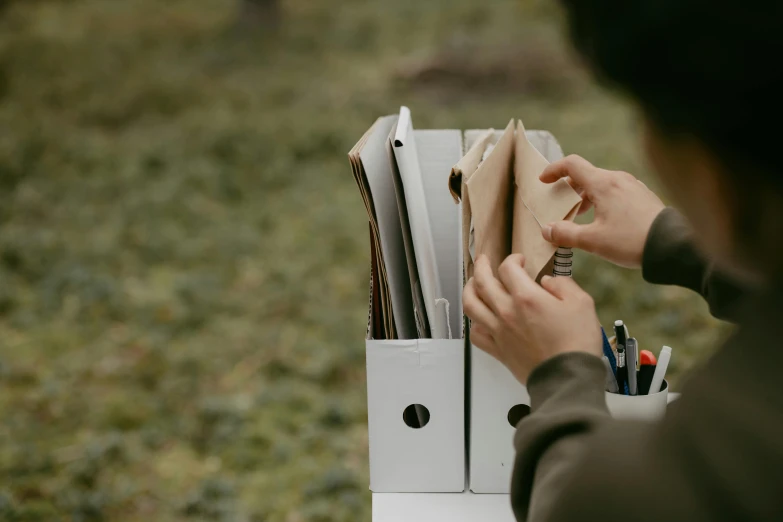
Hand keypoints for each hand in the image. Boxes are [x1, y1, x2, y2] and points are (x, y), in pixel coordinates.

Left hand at [463, 254, 601, 383]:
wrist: (568, 378)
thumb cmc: (577, 342)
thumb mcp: (582, 303)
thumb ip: (563, 285)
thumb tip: (548, 281)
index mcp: (526, 297)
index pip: (508, 268)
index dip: (513, 259)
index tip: (520, 260)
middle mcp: (507, 312)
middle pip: (482, 282)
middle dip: (482, 266)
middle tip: (484, 260)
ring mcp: (499, 331)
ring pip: (471, 305)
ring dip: (469, 290)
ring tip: (473, 284)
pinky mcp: (497, 350)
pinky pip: (476, 334)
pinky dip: (474, 323)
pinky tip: (480, 318)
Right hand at [540, 155, 665, 267]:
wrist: (673, 246)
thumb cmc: (632, 241)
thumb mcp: (593, 241)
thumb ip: (566, 234)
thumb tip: (547, 230)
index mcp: (603, 184)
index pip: (572, 164)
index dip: (554, 170)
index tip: (544, 180)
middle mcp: (618, 179)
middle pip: (586, 175)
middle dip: (569, 188)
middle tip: (560, 205)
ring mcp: (633, 186)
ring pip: (602, 184)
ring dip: (586, 196)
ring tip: (580, 217)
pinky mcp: (643, 197)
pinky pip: (616, 191)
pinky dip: (602, 200)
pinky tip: (603, 221)